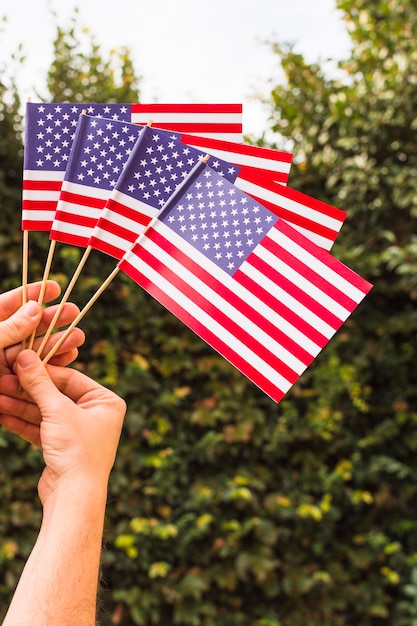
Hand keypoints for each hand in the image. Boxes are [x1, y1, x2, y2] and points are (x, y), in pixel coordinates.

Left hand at [0, 281, 84, 375]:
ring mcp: (2, 366)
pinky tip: (69, 356)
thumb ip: (8, 328)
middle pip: (26, 328)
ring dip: (57, 343)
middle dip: (52, 320)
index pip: (7, 306)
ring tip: (78, 337)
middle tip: (74, 311)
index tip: (54, 287)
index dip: (31, 294)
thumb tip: (34, 308)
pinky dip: (53, 365)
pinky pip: (36, 374)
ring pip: (34, 351)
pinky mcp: (13, 386)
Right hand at [0, 350, 125, 504]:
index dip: (42, 370)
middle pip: (54, 394)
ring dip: (18, 404)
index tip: (18, 362)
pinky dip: (20, 420)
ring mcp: (77, 431)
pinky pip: (39, 427)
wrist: (73, 496)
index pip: (70, 378)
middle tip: (1, 379)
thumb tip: (25, 356)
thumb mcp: (57, 410)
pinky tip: (0, 411)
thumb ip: (39, 383)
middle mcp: (95, 414)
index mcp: (106, 401)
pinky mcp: (61, 446)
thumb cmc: (77, 450)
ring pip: (43, 411)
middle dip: (26, 389)